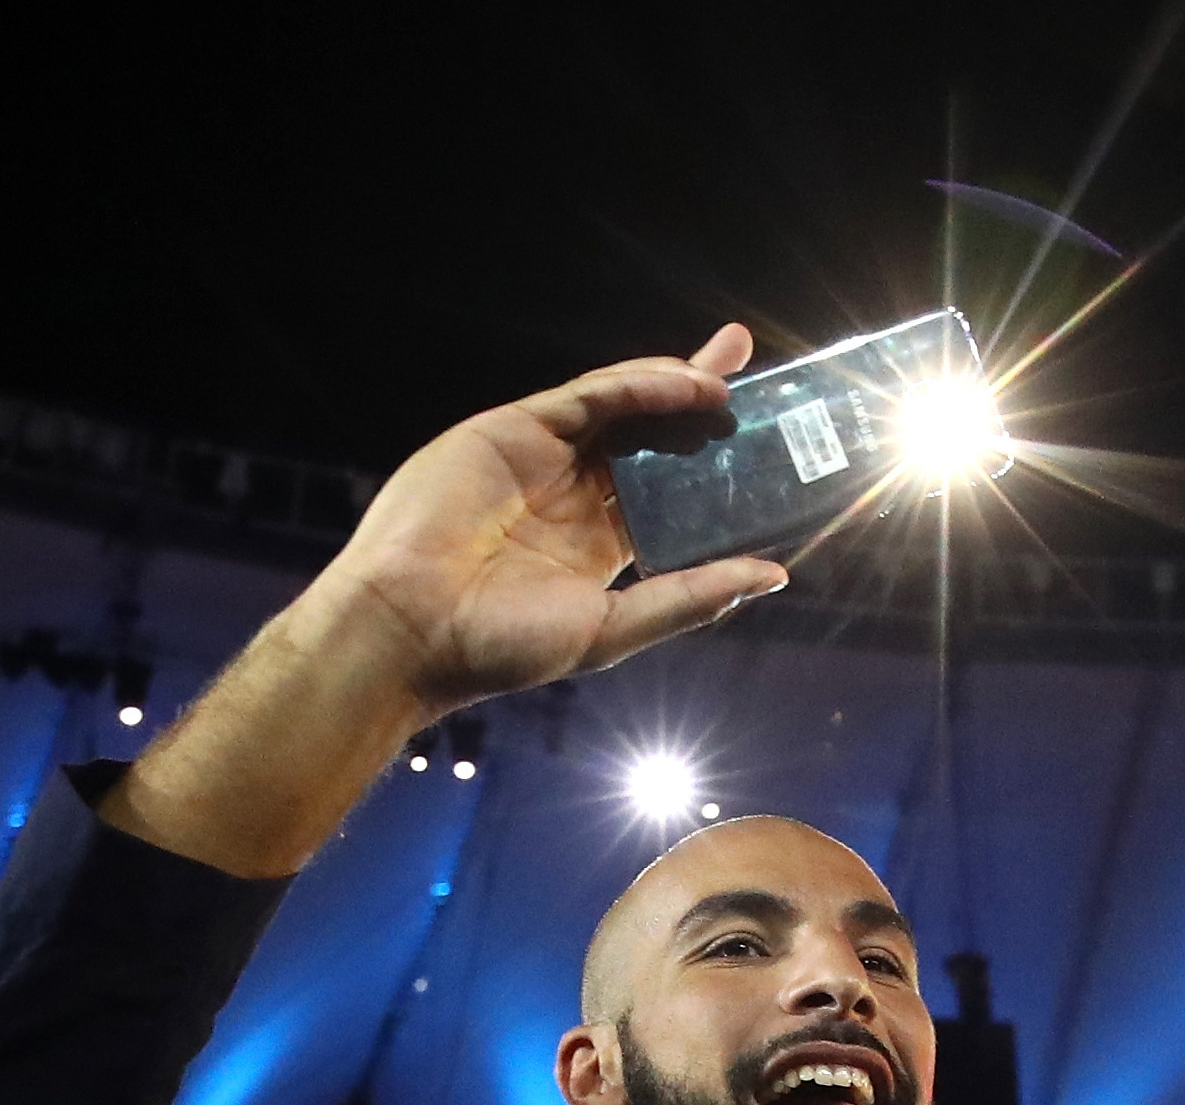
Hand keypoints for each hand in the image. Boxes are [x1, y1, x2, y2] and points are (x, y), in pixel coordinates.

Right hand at [309, 324, 788, 716]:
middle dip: (705, 405)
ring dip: (679, 387)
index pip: (671, 491)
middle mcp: (571, 495)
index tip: (771, 447)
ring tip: (733, 377)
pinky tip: (684, 384)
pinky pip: (587, 398)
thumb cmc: (499, 648)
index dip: (717, 464)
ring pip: (624, 407)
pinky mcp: (510, 430)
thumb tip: (774, 573)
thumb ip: (690, 596)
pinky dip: (638, 385)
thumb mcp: (613, 627)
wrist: (409, 630)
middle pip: (653, 437)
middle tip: (763, 377)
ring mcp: (540, 458)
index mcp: (596, 544)